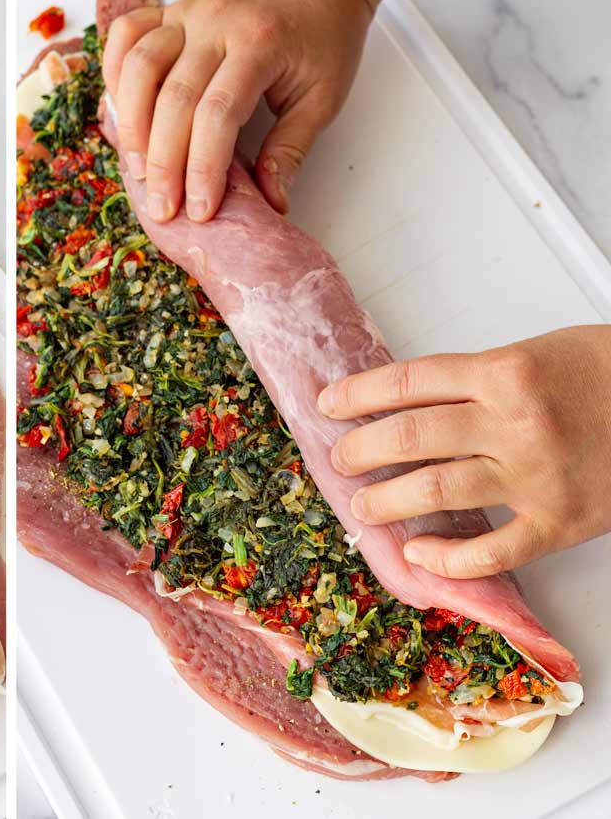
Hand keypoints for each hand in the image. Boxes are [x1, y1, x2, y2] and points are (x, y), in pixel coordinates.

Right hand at [101, 0, 370, 221]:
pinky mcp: (169, 10)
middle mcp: (216, 24)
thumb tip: (271, 202)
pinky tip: (121, 115)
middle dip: (164, 162)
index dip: (203, 167)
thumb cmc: (322, 35)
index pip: (218, 113)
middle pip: (173, 98)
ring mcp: (187, 13)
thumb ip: (292, 149)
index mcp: (260, 44)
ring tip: (138, 169)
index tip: (200, 209)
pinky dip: (113, 74)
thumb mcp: (323, 96)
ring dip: (132, 124)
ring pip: (139, 67)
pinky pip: (125, 36)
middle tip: (163, 207)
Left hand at [317, 326, 610, 578]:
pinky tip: (419, 555)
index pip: (408, 382)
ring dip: (387, 503)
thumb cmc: (607, 373)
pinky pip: (492, 550)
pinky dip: (449, 559)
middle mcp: (512, 422)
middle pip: (410, 436)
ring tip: (362, 508)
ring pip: (437, 490)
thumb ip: (476, 378)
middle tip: (341, 460)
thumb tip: (410, 401)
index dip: (358, 394)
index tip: (329, 404)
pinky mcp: (560, 521)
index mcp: (503, 372)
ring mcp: (535, 475)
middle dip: (361, 450)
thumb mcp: (535, 354)